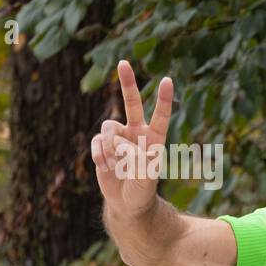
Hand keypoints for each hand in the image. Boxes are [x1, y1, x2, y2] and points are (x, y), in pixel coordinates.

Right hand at [91, 60, 172, 218]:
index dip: (163, 99)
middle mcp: (136, 133)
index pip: (161, 115)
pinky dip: (101, 155)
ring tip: (117, 164)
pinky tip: (106, 167)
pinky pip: (98, 141)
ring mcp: (119, 137)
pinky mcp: (103, 144)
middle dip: (127, 83)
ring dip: (112, 147)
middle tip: (123, 62)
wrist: (127, 202)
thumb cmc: (142, 190)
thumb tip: (122, 143)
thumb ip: (137, 160)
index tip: (167, 80)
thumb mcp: (146, 178)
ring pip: (109, 127)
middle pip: (131, 103)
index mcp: (154, 138)